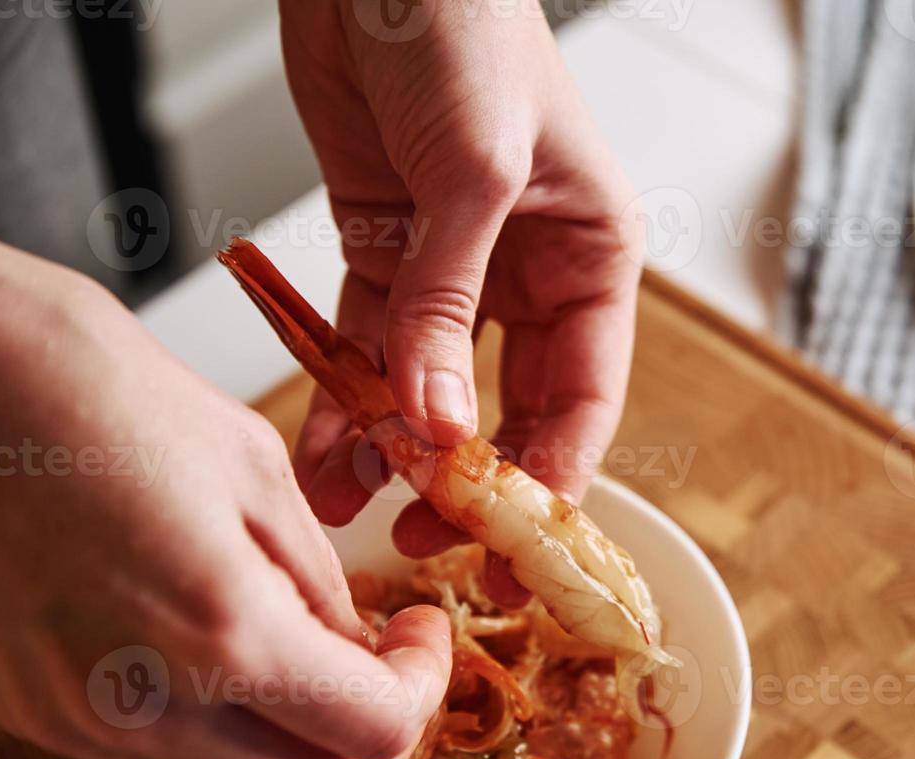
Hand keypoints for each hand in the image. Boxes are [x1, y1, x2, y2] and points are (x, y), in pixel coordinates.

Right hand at [0, 241, 452, 758]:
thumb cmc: (90, 388)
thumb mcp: (251, 467)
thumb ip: (315, 579)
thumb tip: (355, 643)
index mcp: (218, 629)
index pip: (373, 729)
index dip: (424, 687)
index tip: (424, 635)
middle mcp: (140, 702)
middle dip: (371, 741)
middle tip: (388, 668)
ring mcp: (73, 720)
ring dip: (295, 752)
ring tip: (311, 667)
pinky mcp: (29, 712)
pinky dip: (218, 743)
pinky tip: (227, 669)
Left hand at [279, 0, 642, 603]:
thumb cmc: (463, 26)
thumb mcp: (475, 174)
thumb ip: (453, 306)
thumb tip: (439, 427)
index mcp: (591, 259)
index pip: (584, 398)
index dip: (550, 481)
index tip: (511, 550)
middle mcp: (531, 275)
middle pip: (510, 407)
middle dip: (469, 478)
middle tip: (432, 540)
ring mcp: (455, 269)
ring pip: (430, 387)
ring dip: (395, 449)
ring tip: (355, 507)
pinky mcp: (385, 251)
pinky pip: (367, 344)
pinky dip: (344, 396)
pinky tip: (323, 449)